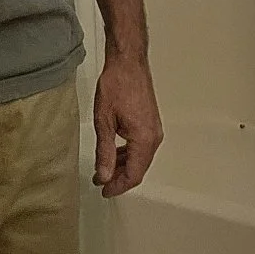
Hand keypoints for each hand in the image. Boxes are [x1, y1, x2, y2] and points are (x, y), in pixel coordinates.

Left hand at [92, 53, 162, 197]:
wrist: (127, 62)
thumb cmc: (116, 84)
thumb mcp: (104, 121)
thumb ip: (104, 152)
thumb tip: (104, 175)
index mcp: (144, 139)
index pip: (133, 175)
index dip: (118, 186)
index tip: (104, 191)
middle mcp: (154, 137)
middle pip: (139, 169)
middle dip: (119, 178)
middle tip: (100, 181)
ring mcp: (154, 130)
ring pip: (140, 159)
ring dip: (123, 166)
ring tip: (104, 169)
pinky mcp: (151, 123)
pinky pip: (142, 147)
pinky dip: (128, 154)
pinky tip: (114, 153)